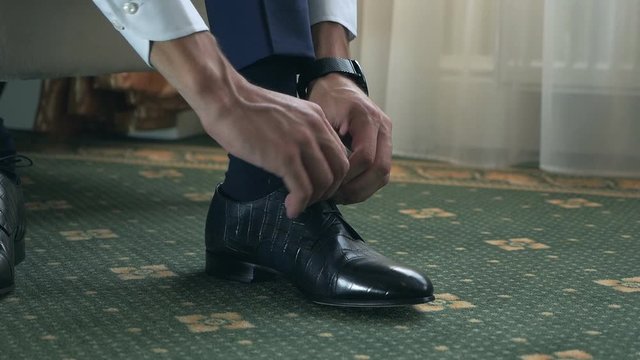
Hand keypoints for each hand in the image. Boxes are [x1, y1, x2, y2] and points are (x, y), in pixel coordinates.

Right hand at [205, 79, 348, 217]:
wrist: (224, 98)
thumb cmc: (245, 108)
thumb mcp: (285, 115)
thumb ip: (298, 132)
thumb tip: (300, 158)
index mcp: (317, 118)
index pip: (340, 153)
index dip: (333, 175)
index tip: (317, 186)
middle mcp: (315, 129)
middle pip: (339, 169)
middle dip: (328, 191)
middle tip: (310, 199)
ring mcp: (301, 142)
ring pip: (325, 182)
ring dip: (313, 200)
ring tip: (297, 205)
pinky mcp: (284, 157)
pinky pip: (303, 190)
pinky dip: (299, 205)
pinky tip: (290, 209)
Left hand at [309, 74, 391, 203]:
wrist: (337, 85)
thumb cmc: (326, 99)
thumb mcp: (320, 116)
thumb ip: (324, 143)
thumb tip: (319, 176)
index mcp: (367, 118)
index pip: (365, 157)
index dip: (347, 175)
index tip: (328, 183)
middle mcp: (383, 127)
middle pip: (380, 169)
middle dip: (357, 188)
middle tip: (334, 196)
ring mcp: (386, 137)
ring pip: (384, 175)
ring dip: (363, 190)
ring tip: (339, 197)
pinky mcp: (384, 145)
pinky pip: (381, 173)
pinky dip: (365, 185)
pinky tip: (347, 191)